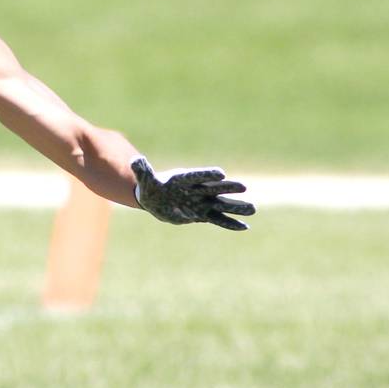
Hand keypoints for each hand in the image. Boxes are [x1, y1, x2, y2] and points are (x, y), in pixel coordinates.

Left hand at [131, 157, 254, 230]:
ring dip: (236, 207)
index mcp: (185, 178)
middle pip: (215, 188)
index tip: (220, 174)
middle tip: (243, 188)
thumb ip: (142, 171)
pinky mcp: (203, 214)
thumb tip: (135, 160)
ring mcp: (202, 202)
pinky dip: (231, 223)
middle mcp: (197, 189)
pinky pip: (219, 219)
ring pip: (222, 205)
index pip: (198, 176)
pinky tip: (245, 227)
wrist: (156, 199)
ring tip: (253, 209)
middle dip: (228, 188)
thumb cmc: (150, 187)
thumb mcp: (145, 181)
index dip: (208, 175)